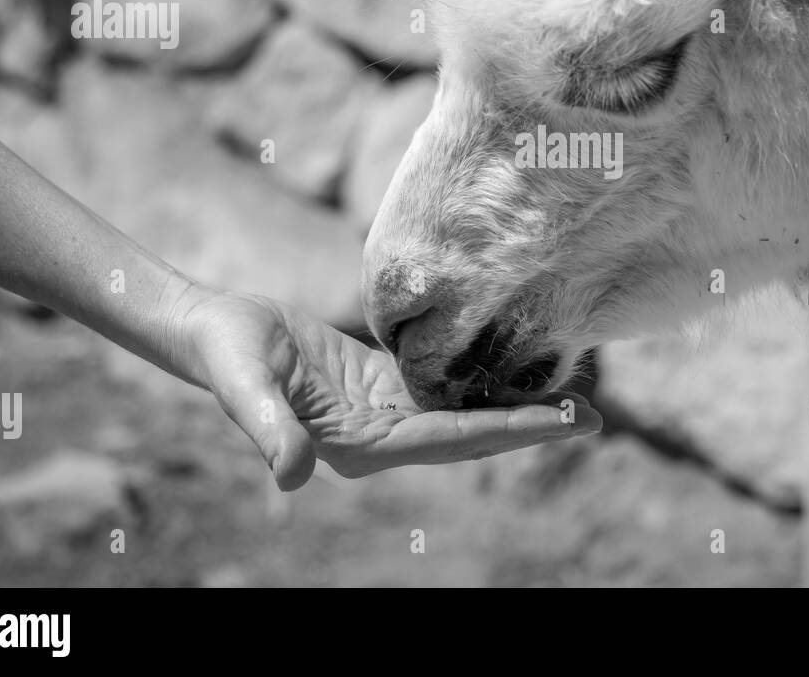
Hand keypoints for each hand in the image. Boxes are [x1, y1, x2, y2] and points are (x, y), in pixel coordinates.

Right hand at [173, 287, 602, 489]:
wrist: (213, 331)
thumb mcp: (244, 384)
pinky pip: (445, 389)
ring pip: (466, 413)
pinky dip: (484, 381)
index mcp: (358, 445)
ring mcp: (384, 415)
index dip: (508, 431)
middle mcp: (381, 439)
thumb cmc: (226, 352)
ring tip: (574, 395)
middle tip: (594, 416)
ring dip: (516, 406)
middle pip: (471, 436)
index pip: (450, 441)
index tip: (562, 422)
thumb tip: (292, 477)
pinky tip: (518, 369)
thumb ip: (267, 427)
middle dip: (531, 427)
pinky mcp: (383, 387)